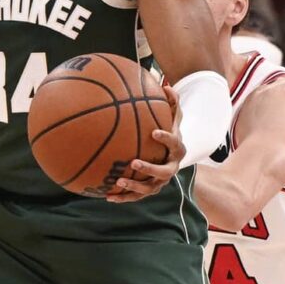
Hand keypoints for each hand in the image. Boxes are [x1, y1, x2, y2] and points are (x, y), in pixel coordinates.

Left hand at [108, 83, 183, 202]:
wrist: (171, 156)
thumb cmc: (168, 130)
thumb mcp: (173, 116)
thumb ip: (172, 102)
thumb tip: (166, 85)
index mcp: (177, 150)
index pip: (174, 144)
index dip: (166, 138)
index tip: (153, 132)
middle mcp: (171, 168)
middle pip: (164, 172)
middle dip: (149, 169)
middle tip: (134, 163)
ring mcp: (160, 182)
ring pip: (149, 188)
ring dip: (134, 187)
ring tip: (118, 182)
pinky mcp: (149, 189)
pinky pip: (136, 196)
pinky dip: (123, 198)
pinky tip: (107, 196)